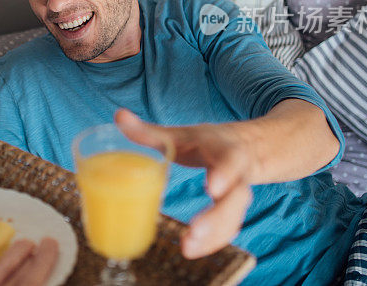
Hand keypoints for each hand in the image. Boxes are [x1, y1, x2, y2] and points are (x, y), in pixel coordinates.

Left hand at [114, 109, 252, 259]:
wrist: (247, 148)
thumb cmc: (207, 142)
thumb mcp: (182, 134)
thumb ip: (151, 131)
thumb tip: (119, 116)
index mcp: (223, 149)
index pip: (229, 159)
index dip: (224, 172)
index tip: (212, 188)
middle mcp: (236, 173)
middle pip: (236, 196)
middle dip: (217, 217)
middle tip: (194, 231)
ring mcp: (238, 194)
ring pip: (234, 217)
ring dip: (213, 236)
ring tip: (187, 248)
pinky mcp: (233, 211)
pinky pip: (228, 229)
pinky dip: (212, 242)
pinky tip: (192, 250)